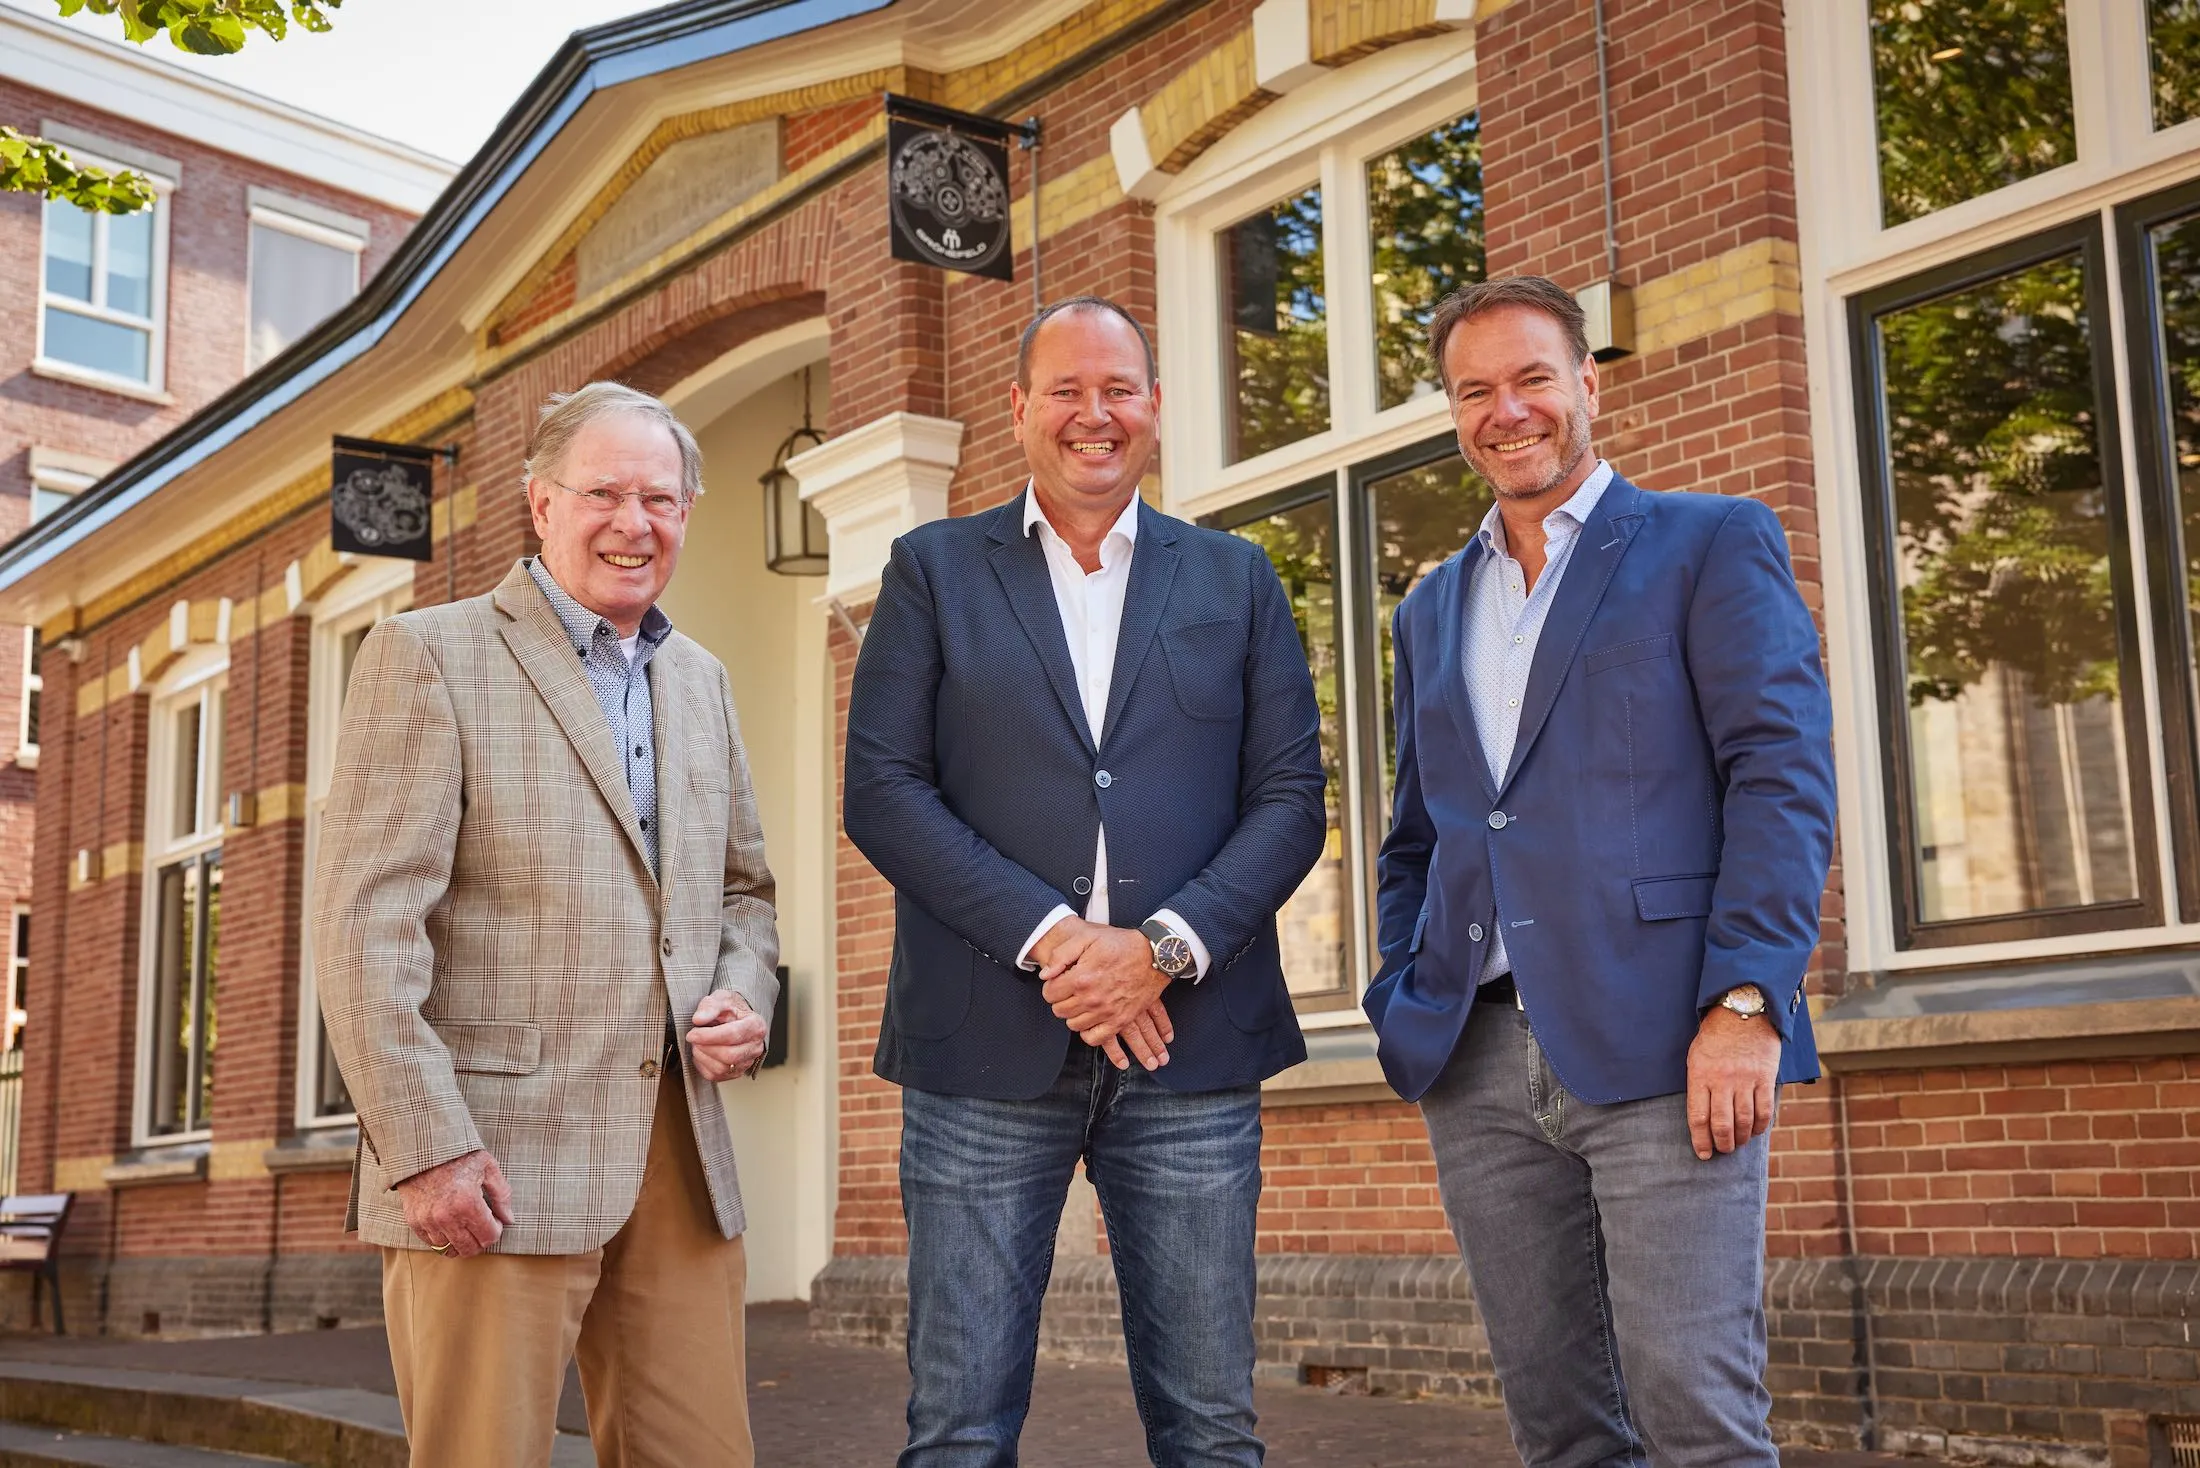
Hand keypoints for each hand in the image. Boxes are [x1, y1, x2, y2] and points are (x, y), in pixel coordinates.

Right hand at [395, 1148, 514, 1258]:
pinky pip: (431, 1244)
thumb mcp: (488, 1167)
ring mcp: (427, 1221)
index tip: (495, 1219)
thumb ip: (502, 1195)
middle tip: (482, 1226)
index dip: (496, 1230)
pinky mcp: (414, 1221)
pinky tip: (450, 1225)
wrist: (424, 1148)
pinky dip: (443, 1239)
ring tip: (466, 1226)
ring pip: (449, 1249)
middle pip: (469, 1249)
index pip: (489, 1237)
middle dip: (481, 1241)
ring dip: (461, 1242)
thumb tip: (509, 1220)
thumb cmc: (459, 1155)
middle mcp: (446, 1217)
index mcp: (467, 1203)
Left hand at [689, 990, 769, 1081]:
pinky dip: (703, 1066)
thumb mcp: (722, 998)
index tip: (692, 1034)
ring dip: (703, 1057)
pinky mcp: (737, 1072)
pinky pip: (716, 1076)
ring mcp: (747, 1061)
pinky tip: (702, 1053)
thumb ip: (710, 1006)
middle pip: (729, 1055)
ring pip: (722, 1068)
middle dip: (705, 1048)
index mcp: (755, 1026)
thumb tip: (699, 1019)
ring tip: (698, 1044)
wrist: (737, 1018)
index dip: (709, 1036)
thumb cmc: (731, 1009)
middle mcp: (755, 1046)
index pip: (733, 1035)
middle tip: (694, 1038)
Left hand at [1040, 923, 1171, 1070]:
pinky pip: (1095, 1038)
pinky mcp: (1120, 1021)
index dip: (1052, 986)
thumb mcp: (1088, 938)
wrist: (1154, 955)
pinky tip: (1090, 1019)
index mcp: (1081, 978)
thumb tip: (1045, 975)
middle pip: (1060, 1011)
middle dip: (1061, 1000)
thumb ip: (1061, 955)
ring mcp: (1106, 1013)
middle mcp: (1092, 999)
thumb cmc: (1122, 945)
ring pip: (1074, 1025)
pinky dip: (1089, 1032)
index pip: (1049, 994)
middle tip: (1071, 990)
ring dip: (1074, 1014)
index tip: (1060, 981)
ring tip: (1082, 1001)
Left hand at [1686, 999, 1783, 1160]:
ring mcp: (1745, 1079)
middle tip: (1722, 1150)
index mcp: (1700, 1075)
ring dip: (1740, 1138)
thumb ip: (1699, 1085)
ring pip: (1744, 1121)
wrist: (1743, 1012)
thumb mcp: (1696, 1057)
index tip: (1703, 1154)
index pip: (1698, 1117)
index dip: (1701, 1140)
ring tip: (1737, 1143)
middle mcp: (1722, 1080)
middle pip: (1722, 1124)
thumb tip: (1702, 1118)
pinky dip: (1759, 1126)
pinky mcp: (1765, 1077)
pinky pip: (1764, 1110)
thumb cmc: (1715, 1037)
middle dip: (1722, 1144)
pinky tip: (1754, 1131)